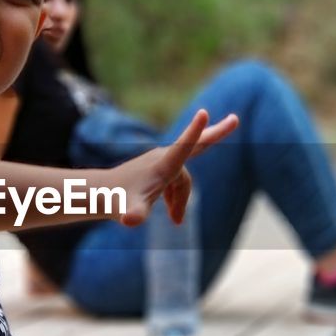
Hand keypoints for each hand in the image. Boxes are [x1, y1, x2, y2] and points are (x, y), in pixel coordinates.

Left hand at [113, 109, 238, 226]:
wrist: (100, 193)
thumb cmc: (116, 202)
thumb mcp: (129, 211)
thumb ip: (134, 215)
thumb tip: (131, 220)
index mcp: (163, 165)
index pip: (183, 146)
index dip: (194, 131)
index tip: (203, 113)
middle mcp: (163, 158)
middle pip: (196, 144)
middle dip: (216, 134)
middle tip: (235, 120)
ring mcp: (160, 161)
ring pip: (182, 179)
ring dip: (182, 200)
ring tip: (175, 222)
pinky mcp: (157, 167)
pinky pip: (175, 179)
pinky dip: (177, 197)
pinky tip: (172, 215)